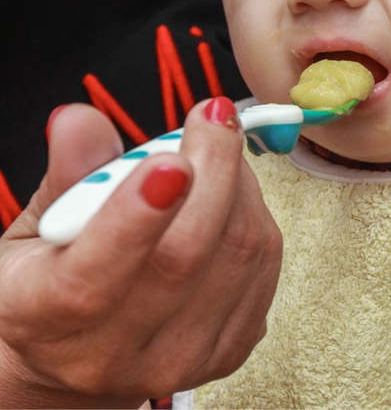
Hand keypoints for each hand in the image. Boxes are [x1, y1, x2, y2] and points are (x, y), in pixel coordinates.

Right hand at [0, 99, 281, 407]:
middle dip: (212, 169)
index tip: (170, 161)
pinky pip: (264, 261)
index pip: (92, 281)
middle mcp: (116, 355)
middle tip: (213, 117)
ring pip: (239, 251)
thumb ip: (68, 172)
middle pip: (185, 257)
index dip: (136, 218)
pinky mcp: (232, 348)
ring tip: (216, 150)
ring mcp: (183, 360)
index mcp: (45, 318)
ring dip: (239, 182)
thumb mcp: (38, 227)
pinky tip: (231, 190)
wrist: (90, 352)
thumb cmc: (57, 279)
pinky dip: (256, 209)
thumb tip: (82, 120)